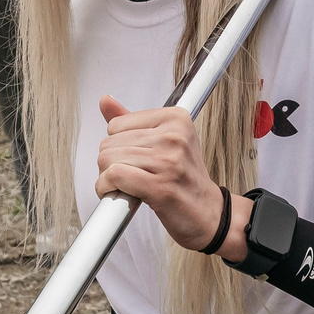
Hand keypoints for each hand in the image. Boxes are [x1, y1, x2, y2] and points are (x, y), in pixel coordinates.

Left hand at [92, 95, 252, 260]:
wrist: (208, 213)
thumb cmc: (184, 179)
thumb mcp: (163, 142)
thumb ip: (131, 121)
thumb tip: (105, 100)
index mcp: (176, 119)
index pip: (117, 124)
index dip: (118, 145)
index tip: (134, 159)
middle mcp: (174, 136)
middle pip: (109, 142)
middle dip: (110, 163)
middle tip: (130, 175)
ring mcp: (169, 161)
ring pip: (108, 159)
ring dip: (107, 178)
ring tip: (126, 185)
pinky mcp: (160, 186)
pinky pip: (113, 176)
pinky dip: (106, 188)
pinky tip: (118, 193)